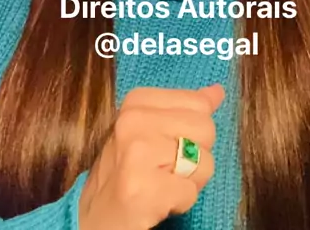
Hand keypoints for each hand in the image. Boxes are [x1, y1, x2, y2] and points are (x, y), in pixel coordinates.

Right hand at [79, 83, 224, 229]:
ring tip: (161, 184)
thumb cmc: (126, 171)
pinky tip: (157, 201)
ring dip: (189, 181)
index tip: (165, 146)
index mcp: (137, 101)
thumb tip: (217, 92)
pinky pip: (191, 191)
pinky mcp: (141, 187)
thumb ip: (184, 109)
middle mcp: (133, 120)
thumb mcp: (151, 129)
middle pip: (206, 129)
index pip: (199, 104)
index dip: (192, 131)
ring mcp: (137, 152)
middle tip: (164, 169)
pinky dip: (181, 201)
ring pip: (204, 161)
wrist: (92, 216)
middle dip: (195, 155)